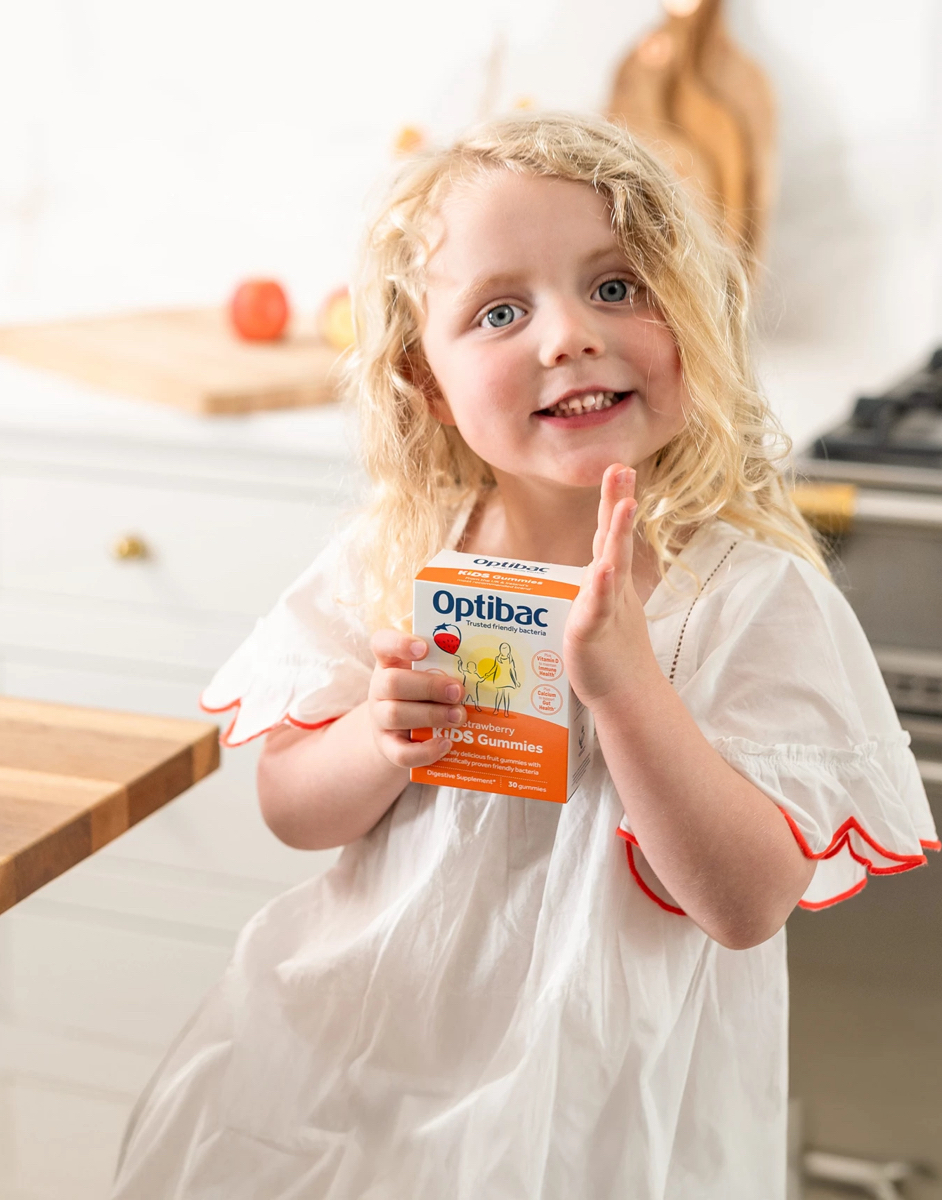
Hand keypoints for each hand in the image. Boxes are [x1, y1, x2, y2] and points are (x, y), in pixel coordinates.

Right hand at [368, 630, 464, 767]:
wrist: (403, 731)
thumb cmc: (422, 693)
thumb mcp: (429, 674)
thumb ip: (446, 666)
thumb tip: (482, 668)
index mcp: (391, 662)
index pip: (383, 643)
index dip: (400, 644)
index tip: (425, 648)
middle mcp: (380, 688)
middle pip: (392, 683)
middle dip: (428, 687)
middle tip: (458, 691)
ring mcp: (380, 719)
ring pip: (395, 715)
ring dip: (431, 715)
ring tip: (459, 716)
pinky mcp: (387, 747)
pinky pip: (401, 753)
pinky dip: (426, 751)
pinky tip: (447, 744)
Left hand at [563, 464, 655, 707]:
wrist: (626, 696)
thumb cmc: (609, 655)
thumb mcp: (598, 610)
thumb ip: (593, 588)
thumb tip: (591, 570)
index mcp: (610, 581)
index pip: (610, 535)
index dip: (613, 502)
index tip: (619, 468)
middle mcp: (612, 588)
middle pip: (614, 539)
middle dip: (617, 502)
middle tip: (622, 468)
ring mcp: (606, 608)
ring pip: (610, 566)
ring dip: (616, 535)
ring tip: (623, 505)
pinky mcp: (593, 631)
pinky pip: (597, 606)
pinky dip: (602, 587)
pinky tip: (605, 569)